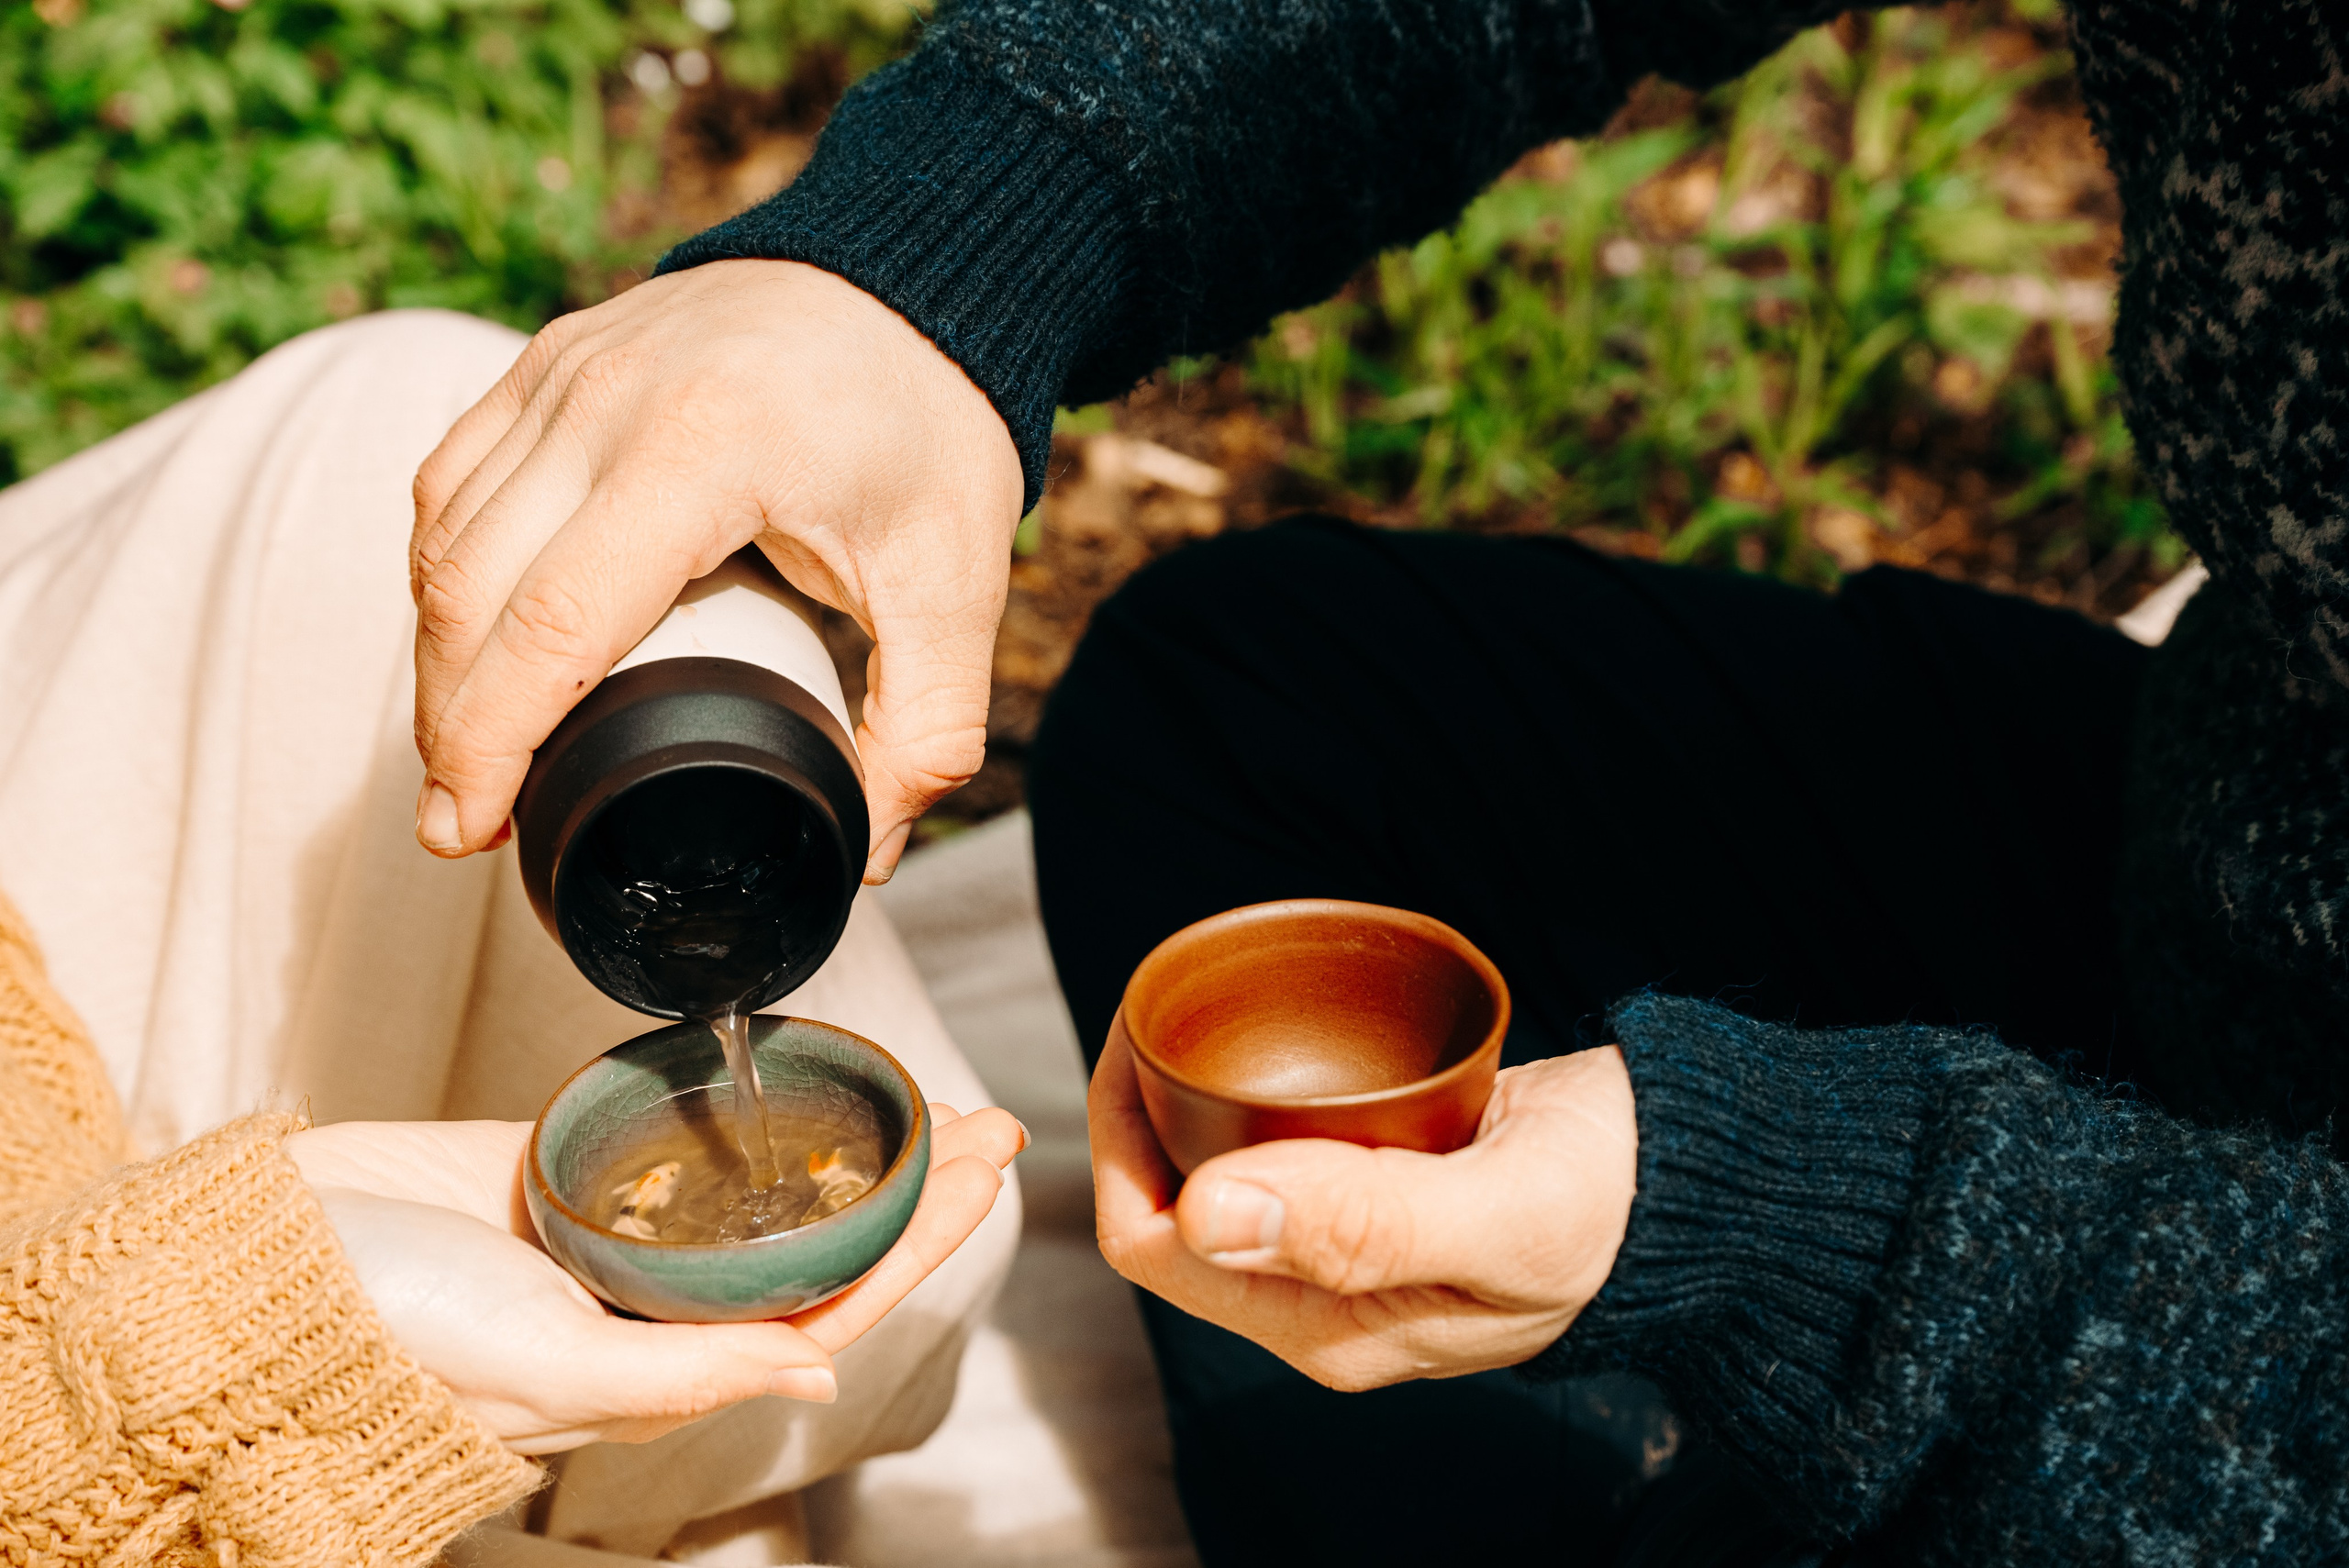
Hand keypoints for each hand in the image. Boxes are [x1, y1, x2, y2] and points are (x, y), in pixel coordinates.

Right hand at [289, 1101, 1023, 1452]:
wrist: (251, 1256)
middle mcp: (644, 1306)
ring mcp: (605, 1235)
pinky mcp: (557, 1166)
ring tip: (919, 1098)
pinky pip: (671, 1138)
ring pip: (757, 1193)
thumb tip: (818, 1372)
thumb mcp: (540, 1367)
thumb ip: (680, 1373)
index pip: (827, 1300)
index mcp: (654, 1366)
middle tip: (987, 1120)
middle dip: (910, 1187)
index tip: (985, 1171)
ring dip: (841, 1149)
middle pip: (812, 1243)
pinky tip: (801, 1088)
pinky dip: (741, 1117)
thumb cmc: (379, 1324)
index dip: (917, 1236)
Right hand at [408, 259, 1024, 879]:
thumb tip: (864, 853)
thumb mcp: (956, 583)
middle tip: (461, 826)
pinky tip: (468, 643)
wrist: (913, 272)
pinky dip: (444, 572)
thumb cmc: (931, 424)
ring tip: (465, 756)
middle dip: (447, 725)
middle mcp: (605, 399)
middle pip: (468, 590)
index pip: (553, 621)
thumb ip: (927, 732)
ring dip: (437, 657)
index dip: (493, 742)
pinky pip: (454, 479)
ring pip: (443, 536)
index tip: (471, 829)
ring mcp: (563, 369)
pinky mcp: (547, 359)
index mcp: (704, 451)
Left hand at [1089, 1033, 1636, 1391]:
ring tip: (1190, 1009)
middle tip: (1154, 1005)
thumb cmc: (1612, 1206)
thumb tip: (1210, 1211)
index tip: (1136, 1039)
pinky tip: (1263, 1034)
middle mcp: (1320, 1300)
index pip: (1158, 1246)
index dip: (1121, 1147)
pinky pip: (1274, 1153)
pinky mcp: (1375, 1198)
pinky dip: (1248, 1096)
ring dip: (1186, 1103)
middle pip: (1173, 1211)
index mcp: (1329, 1326)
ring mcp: (1344, 1252)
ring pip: (1217, 1178)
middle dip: (1141, 1115)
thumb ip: (1366, 1221)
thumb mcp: (1499, 1217)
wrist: (1697, 1182)